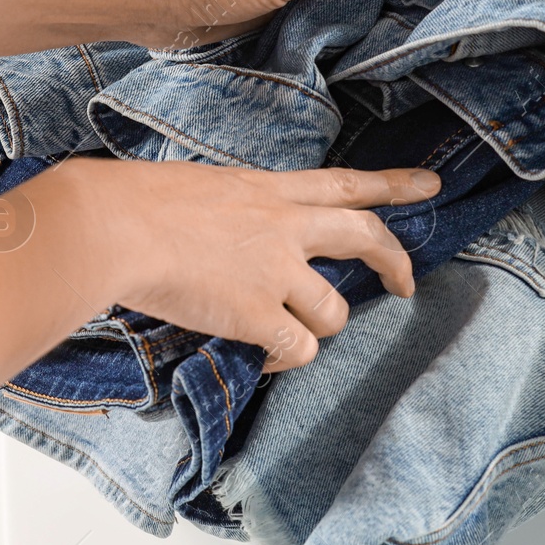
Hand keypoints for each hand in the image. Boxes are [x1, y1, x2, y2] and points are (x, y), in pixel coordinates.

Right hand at [88, 159, 436, 370]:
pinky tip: (264, 357)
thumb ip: (230, 211)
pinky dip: (287, 361)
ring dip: (319, 328)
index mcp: (267, 189)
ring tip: (288, 333)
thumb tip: (225, 239)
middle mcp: (284, 226)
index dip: (392, 185)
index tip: (429, 184)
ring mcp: (276, 270)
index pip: (343, 182)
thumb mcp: (198, 189)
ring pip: (335, 312)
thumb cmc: (136, 202)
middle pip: (364, 237)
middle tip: (407, 282)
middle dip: (394, 261)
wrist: (114, 225)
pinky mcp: (258, 314)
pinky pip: (300, 350)